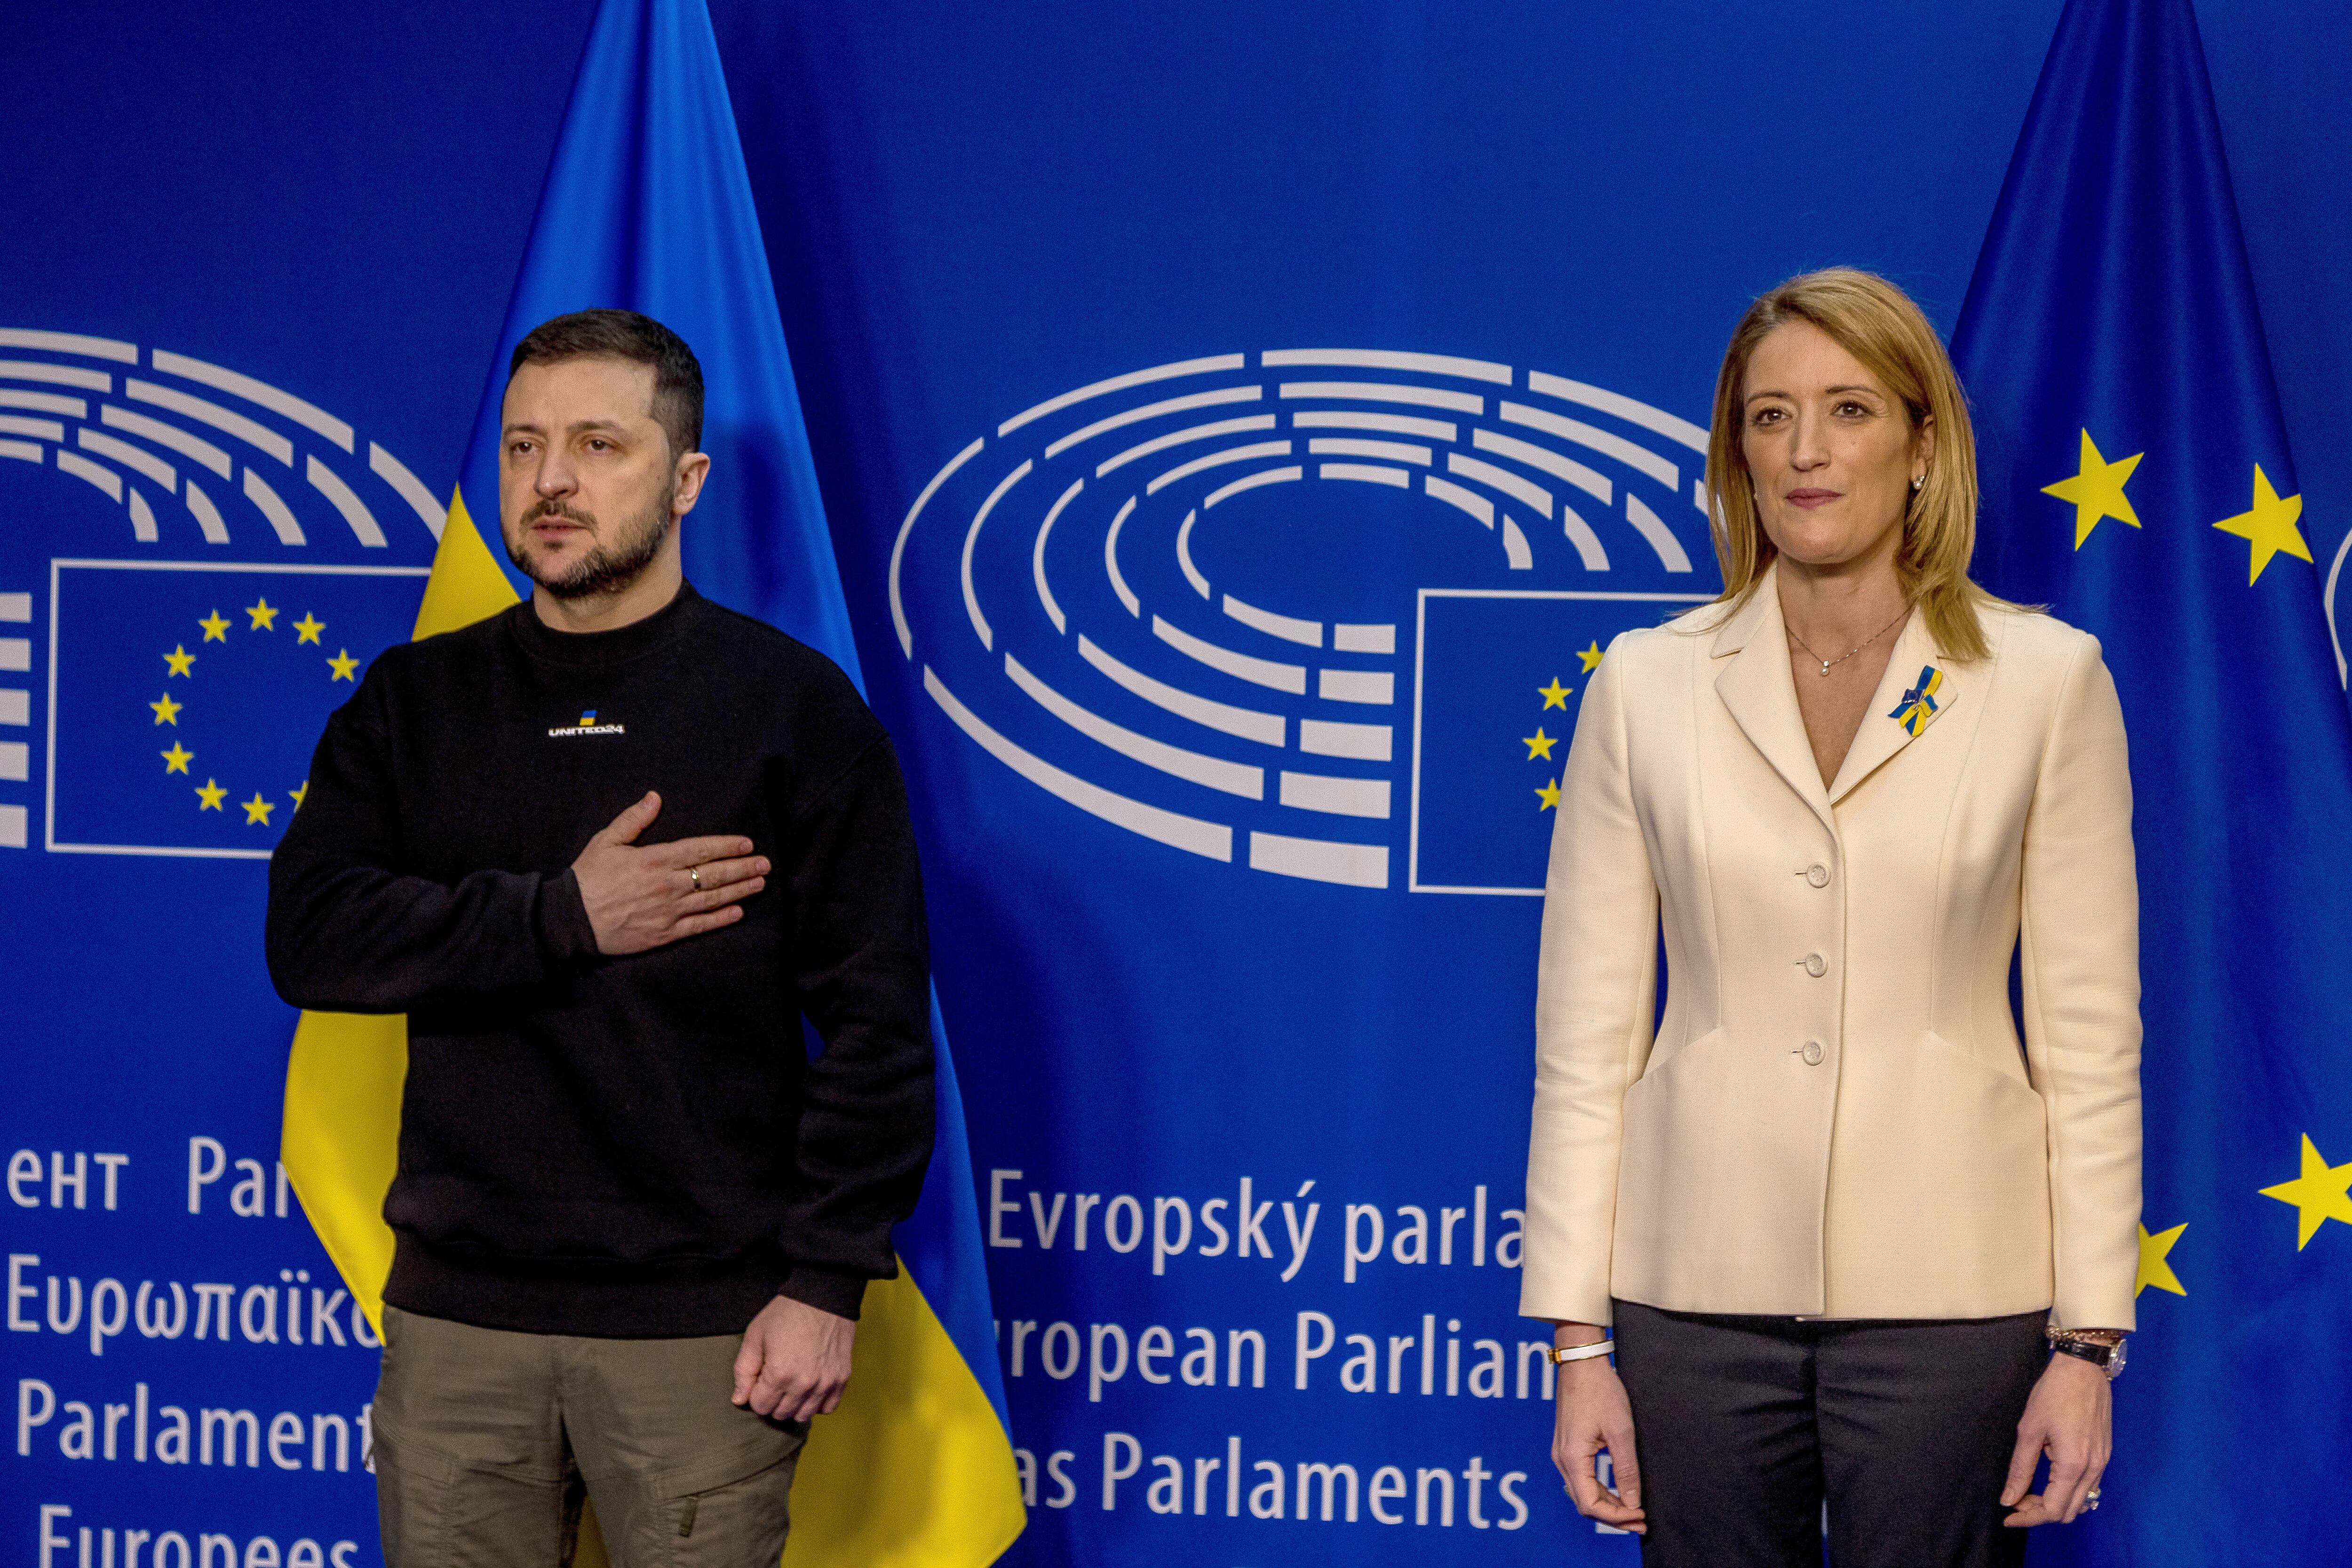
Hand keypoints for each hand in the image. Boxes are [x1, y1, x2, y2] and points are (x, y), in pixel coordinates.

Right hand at [572, 792, 767, 955]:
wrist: (569, 919)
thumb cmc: (588, 877)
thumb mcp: (606, 841)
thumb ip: (633, 819)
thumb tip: (655, 797)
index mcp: (655, 859)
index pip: (700, 850)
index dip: (727, 846)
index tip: (747, 843)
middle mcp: (667, 885)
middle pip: (713, 874)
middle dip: (742, 868)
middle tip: (765, 864)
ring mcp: (668, 911)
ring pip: (712, 899)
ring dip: (739, 891)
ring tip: (759, 884)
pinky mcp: (664, 934)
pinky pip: (699, 926)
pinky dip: (720, 919)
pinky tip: (738, 913)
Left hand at [732, 1294, 855, 1421]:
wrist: (823, 1295)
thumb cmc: (786, 1313)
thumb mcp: (755, 1335)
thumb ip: (743, 1371)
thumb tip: (739, 1400)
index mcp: (779, 1374)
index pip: (760, 1406)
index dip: (756, 1393)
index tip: (761, 1376)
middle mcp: (804, 1384)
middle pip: (781, 1414)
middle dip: (772, 1400)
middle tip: (775, 1379)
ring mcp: (825, 1383)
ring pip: (803, 1415)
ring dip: (793, 1405)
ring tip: (792, 1384)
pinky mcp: (841, 1379)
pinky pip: (827, 1408)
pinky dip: (816, 1403)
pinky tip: (810, 1388)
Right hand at [1552, 1328, 1644, 1533]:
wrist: (1581, 1363)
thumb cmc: (1600, 1391)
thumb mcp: (1620, 1431)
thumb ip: (1625, 1470)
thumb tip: (1631, 1502)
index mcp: (1571, 1458)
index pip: (1590, 1504)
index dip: (1616, 1517)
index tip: (1640, 1516)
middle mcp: (1561, 1459)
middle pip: (1584, 1503)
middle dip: (1613, 1517)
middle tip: (1641, 1521)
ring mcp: (1561, 1453)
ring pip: (1582, 1493)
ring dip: (1607, 1505)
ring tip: (1633, 1510)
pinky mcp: (1567, 1446)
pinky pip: (1581, 1480)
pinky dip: (1600, 1491)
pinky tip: (1618, 1491)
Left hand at [2002, 1352, 2111, 1525]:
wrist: (2083, 1368)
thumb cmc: (2053, 1394)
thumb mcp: (2029, 1430)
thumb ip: (2020, 1469)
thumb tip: (2009, 1498)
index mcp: (2073, 1465)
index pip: (2053, 1509)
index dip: (2028, 1517)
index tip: (2008, 1515)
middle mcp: (2093, 1469)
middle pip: (2069, 1511)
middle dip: (2040, 1512)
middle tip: (2016, 1500)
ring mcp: (2102, 1463)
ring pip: (2081, 1501)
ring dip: (2055, 1502)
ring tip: (2029, 1489)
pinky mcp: (2104, 1455)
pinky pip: (2088, 1486)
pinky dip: (2068, 1490)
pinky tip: (2049, 1476)